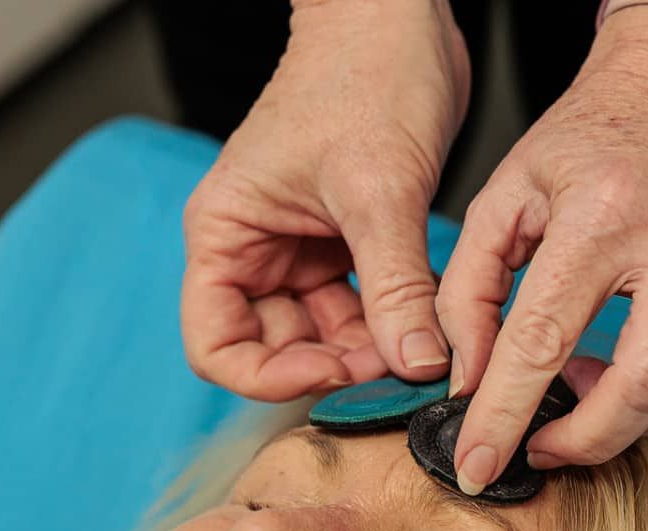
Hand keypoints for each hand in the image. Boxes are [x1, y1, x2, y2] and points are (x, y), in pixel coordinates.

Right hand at [179, 0, 466, 399]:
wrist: (400, 17)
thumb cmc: (367, 73)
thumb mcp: (381, 190)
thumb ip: (394, 287)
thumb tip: (415, 368)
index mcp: (226, 233)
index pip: (217, 345)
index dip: (267, 377)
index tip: (331, 374)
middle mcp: (256, 249)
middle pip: (275, 349)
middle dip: (333, 368)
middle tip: (396, 373)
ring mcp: (302, 251)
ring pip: (326, 337)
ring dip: (371, 353)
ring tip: (423, 351)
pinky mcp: (347, 245)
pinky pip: (363, 310)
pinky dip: (393, 326)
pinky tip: (430, 328)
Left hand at [435, 5, 647, 491]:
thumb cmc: (590, 137)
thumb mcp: (507, 194)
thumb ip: (470, 291)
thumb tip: (467, 381)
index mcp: (602, 214)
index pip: (544, 341)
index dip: (504, 416)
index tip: (477, 468)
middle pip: (640, 388)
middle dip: (584, 443)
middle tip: (540, 450)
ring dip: (627, 421)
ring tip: (581, 391)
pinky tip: (625, 365)